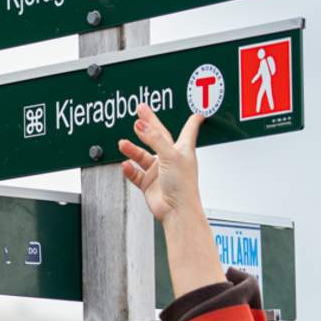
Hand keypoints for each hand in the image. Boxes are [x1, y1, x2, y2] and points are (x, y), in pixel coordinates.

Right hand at [118, 105, 202, 226]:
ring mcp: (159, 171)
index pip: (188, 130)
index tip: (197, 113)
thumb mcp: (170, 156)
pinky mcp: (149, 183)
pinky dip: (129, 169)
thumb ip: (154, 139)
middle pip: (157, 136)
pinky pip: (135, 173)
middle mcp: (170, 158)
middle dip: (149, 123)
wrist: (177, 211)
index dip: (192, 121)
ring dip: (132, 149)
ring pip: (142, 155)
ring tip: (123, 143)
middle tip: (141, 110)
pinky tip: (126, 165)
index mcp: (182, 150)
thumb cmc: (184, 186)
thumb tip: (142, 125)